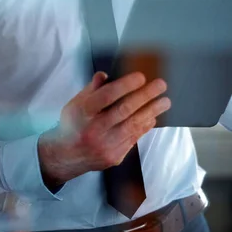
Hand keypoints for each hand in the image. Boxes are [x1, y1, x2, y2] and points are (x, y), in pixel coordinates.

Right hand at [38, 71, 169, 186]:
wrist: (66, 156)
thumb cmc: (73, 123)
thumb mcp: (76, 103)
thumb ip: (92, 89)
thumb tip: (105, 75)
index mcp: (83, 112)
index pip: (107, 96)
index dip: (126, 85)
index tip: (141, 76)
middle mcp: (95, 129)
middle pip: (125, 109)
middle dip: (146, 95)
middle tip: (161, 85)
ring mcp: (105, 145)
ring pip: (133, 125)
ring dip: (152, 111)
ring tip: (165, 101)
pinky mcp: (114, 157)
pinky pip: (134, 138)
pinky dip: (145, 126)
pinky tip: (153, 116)